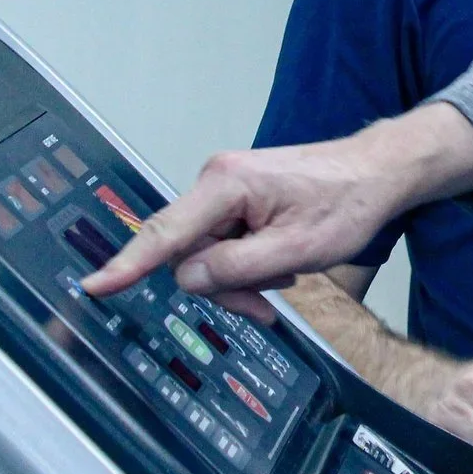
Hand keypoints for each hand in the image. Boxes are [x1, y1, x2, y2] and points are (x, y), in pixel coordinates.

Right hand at [83, 103, 472, 299]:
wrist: (378, 173)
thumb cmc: (348, 202)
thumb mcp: (297, 249)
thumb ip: (236, 267)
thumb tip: (186, 278)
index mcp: (226, 183)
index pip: (165, 233)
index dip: (128, 264)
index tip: (95, 286)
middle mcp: (217, 180)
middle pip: (189, 255)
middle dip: (225, 285)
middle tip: (270, 300)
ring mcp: (225, 189)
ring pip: (207, 256)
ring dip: (241, 277)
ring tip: (286, 272)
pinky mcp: (235, 200)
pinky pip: (223, 245)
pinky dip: (247, 264)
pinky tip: (279, 262)